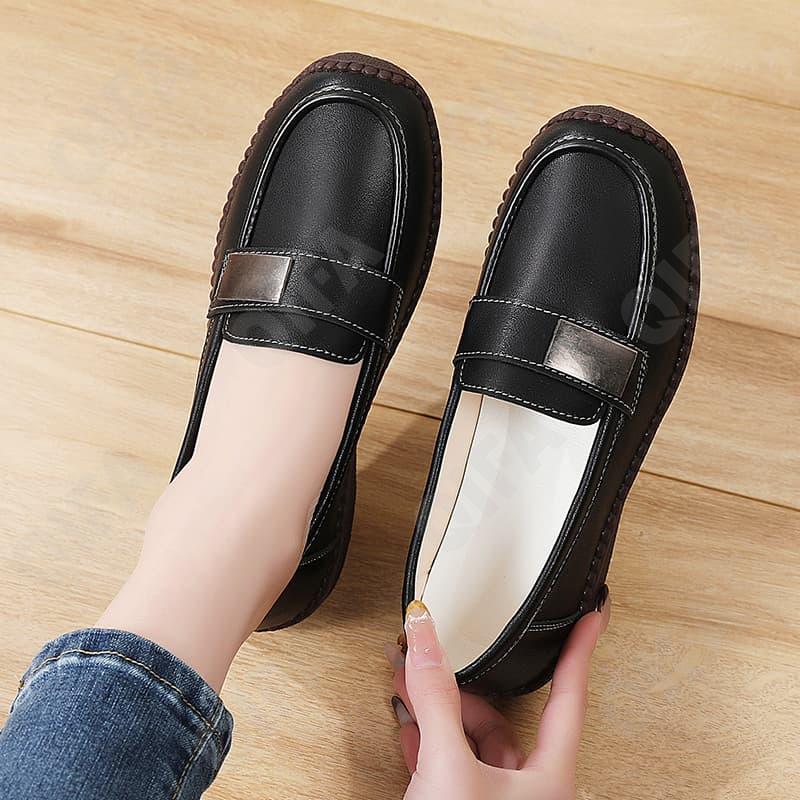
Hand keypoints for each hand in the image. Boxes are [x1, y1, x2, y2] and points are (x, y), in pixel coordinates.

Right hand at [385, 595, 609, 799]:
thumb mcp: (449, 767)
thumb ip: (437, 699)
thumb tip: (426, 639)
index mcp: (548, 778)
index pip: (570, 699)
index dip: (580, 652)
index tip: (594, 618)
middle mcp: (527, 791)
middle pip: (500, 718)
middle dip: (463, 685)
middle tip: (440, 650)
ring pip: (470, 742)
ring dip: (438, 711)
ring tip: (411, 683)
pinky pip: (449, 765)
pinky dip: (427, 740)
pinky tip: (409, 726)